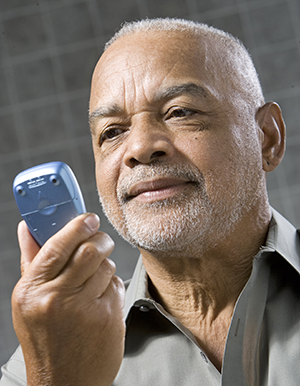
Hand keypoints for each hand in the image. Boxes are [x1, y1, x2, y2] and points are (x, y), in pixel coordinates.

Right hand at [12, 213, 124, 385]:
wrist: (64, 382)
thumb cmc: (46, 339)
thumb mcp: (28, 301)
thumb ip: (32, 260)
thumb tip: (27, 229)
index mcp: (33, 290)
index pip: (57, 244)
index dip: (77, 225)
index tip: (87, 218)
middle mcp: (57, 298)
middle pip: (89, 249)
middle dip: (99, 239)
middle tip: (99, 240)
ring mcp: (85, 309)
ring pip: (106, 264)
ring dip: (105, 263)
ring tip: (95, 276)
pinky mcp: (108, 317)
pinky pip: (117, 284)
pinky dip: (112, 284)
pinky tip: (101, 297)